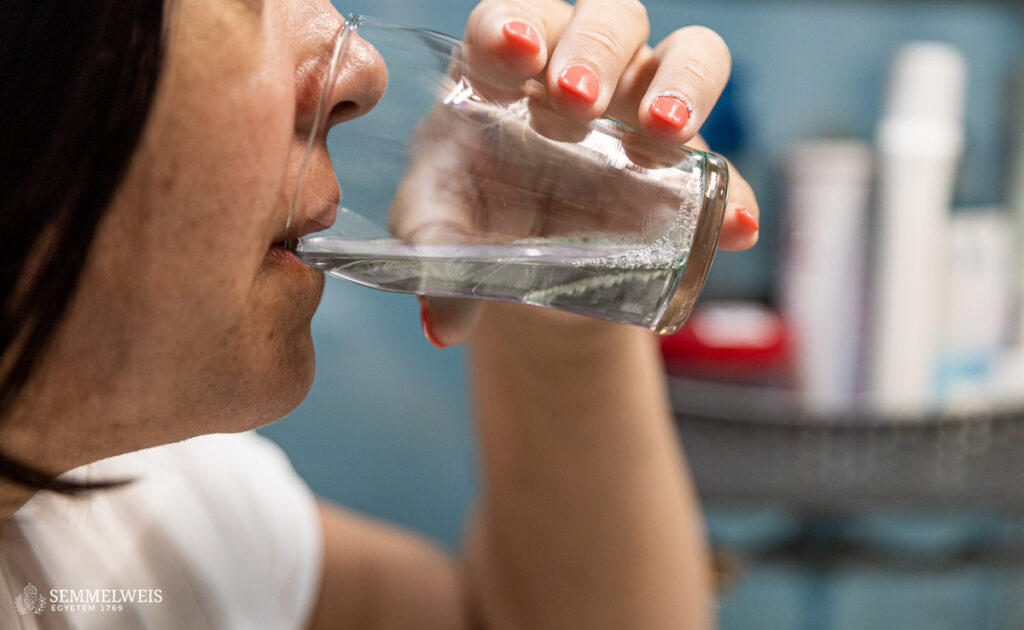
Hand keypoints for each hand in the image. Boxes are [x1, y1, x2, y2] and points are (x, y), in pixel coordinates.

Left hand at [409, 0, 758, 346]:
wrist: (533, 266)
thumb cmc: (477, 220)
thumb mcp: (444, 230)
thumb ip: (435, 256)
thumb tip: (443, 324)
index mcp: (512, 68)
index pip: (514, 17)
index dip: (514, 20)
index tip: (512, 50)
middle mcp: (585, 70)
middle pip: (609, 20)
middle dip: (595, 48)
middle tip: (576, 99)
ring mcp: (643, 108)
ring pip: (690, 52)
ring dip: (683, 82)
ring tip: (664, 130)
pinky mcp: (686, 166)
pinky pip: (722, 166)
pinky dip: (734, 191)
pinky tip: (732, 225)